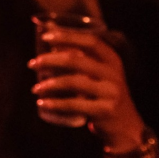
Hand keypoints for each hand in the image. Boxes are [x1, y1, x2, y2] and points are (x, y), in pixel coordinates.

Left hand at [29, 30, 145, 151]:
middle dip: (50, 60)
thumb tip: (49, 31)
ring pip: (73, 82)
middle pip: (76, 60)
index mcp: (111, 59)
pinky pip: (74, 105)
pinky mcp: (105, 110)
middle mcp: (113, 73)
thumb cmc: (104, 93)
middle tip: (32, 64)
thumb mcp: (98, 71)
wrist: (126, 126)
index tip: (45, 37)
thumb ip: (78, 54)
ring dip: (49, 84)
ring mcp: (111, 92)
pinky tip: (43, 103)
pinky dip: (55, 103)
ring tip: (36, 88)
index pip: (90, 41)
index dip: (67, 36)